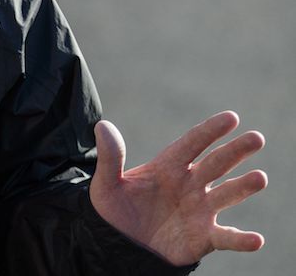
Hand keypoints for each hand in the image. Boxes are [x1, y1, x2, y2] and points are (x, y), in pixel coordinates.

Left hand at [90, 111, 266, 266]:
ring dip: (243, 187)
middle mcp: (190, 184)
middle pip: (216, 163)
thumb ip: (110, 157)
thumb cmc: (115, 211)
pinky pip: (226, 237)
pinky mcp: (204, 237)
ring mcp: (200, 209)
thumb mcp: (107, 184)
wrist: (119, 245)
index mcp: (169, 167)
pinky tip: (256, 239)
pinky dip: (241, 239)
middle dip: (236, 151)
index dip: (210, 130)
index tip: (231, 117)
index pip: (192, 143)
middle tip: (256, 138)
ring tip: (260, 178)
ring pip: (227, 195)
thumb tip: (102, 126)